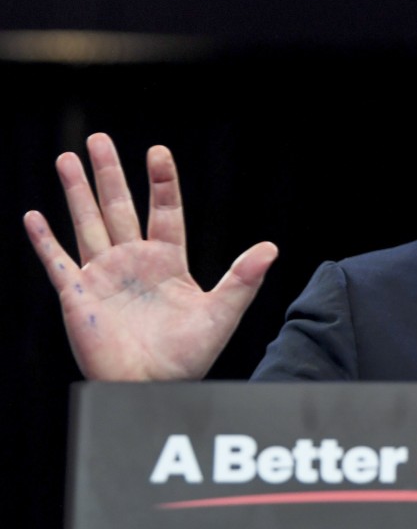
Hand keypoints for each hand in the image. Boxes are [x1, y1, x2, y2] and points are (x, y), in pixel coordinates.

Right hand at [23, 132, 277, 380]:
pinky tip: (33, 216)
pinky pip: (57, 262)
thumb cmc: (187, 357)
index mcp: (167, 262)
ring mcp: (104, 277)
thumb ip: (243, 280)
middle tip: (98, 138)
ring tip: (68, 158)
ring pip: (87, 224)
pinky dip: (44, 240)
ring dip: (76, 192)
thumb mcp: (221, 314)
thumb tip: (272, 248)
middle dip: (109, 173)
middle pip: (118, 208)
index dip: (161, 182)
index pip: (165, 211)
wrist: (151, 389)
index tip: (157, 151)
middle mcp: (133, 262)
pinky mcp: (78, 297)